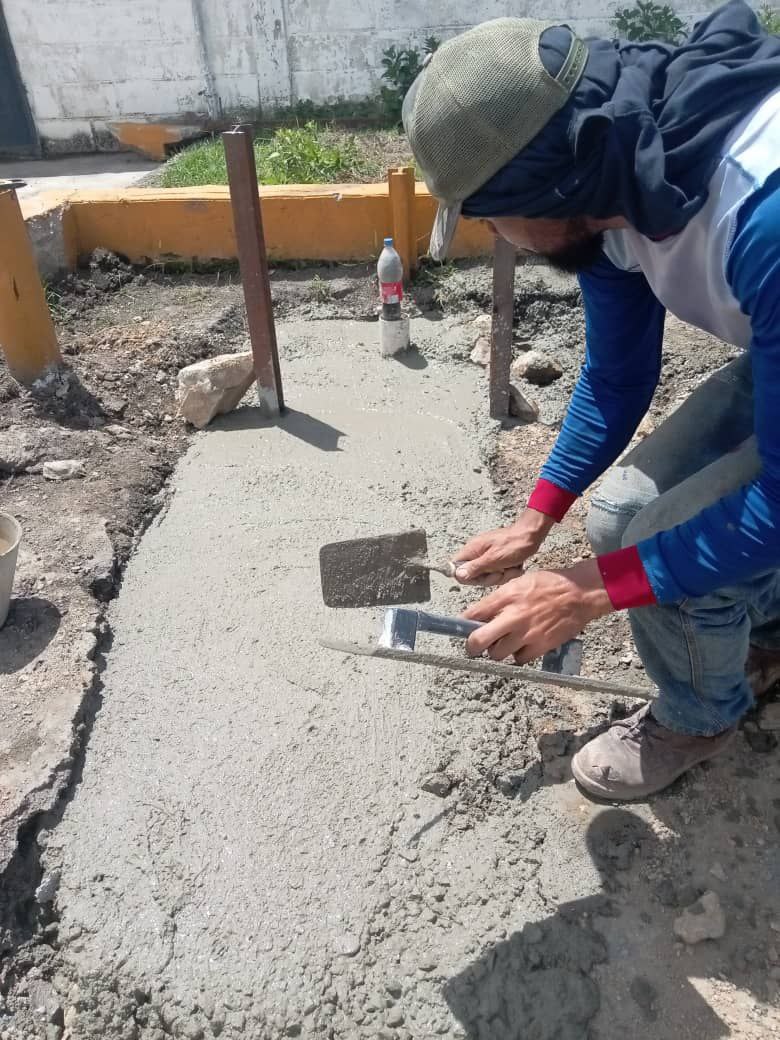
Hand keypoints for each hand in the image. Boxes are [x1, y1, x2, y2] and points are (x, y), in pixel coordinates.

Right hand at [453, 508, 554, 585]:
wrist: (531, 535)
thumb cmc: (514, 544)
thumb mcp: (494, 559)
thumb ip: (475, 568)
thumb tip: (458, 575)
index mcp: (472, 549)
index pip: (456, 567)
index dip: (467, 576)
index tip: (482, 576)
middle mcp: (476, 552)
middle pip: (473, 575)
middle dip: (490, 578)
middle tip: (501, 571)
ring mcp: (486, 555)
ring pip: (487, 575)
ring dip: (501, 575)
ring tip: (510, 567)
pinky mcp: (496, 558)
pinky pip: (497, 572)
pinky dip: (507, 572)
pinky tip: (514, 566)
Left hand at [462, 559, 612, 663]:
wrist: (579, 594)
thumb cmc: (550, 585)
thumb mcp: (519, 583)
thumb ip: (499, 599)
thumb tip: (481, 614)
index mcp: (506, 597)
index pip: (472, 614)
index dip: (463, 623)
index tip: (463, 627)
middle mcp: (513, 617)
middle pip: (478, 641)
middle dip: (472, 646)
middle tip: (474, 646)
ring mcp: (526, 634)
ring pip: (497, 654)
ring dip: (497, 651)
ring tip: (503, 643)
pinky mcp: (540, 646)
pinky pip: (519, 659)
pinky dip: (518, 655)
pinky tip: (522, 645)